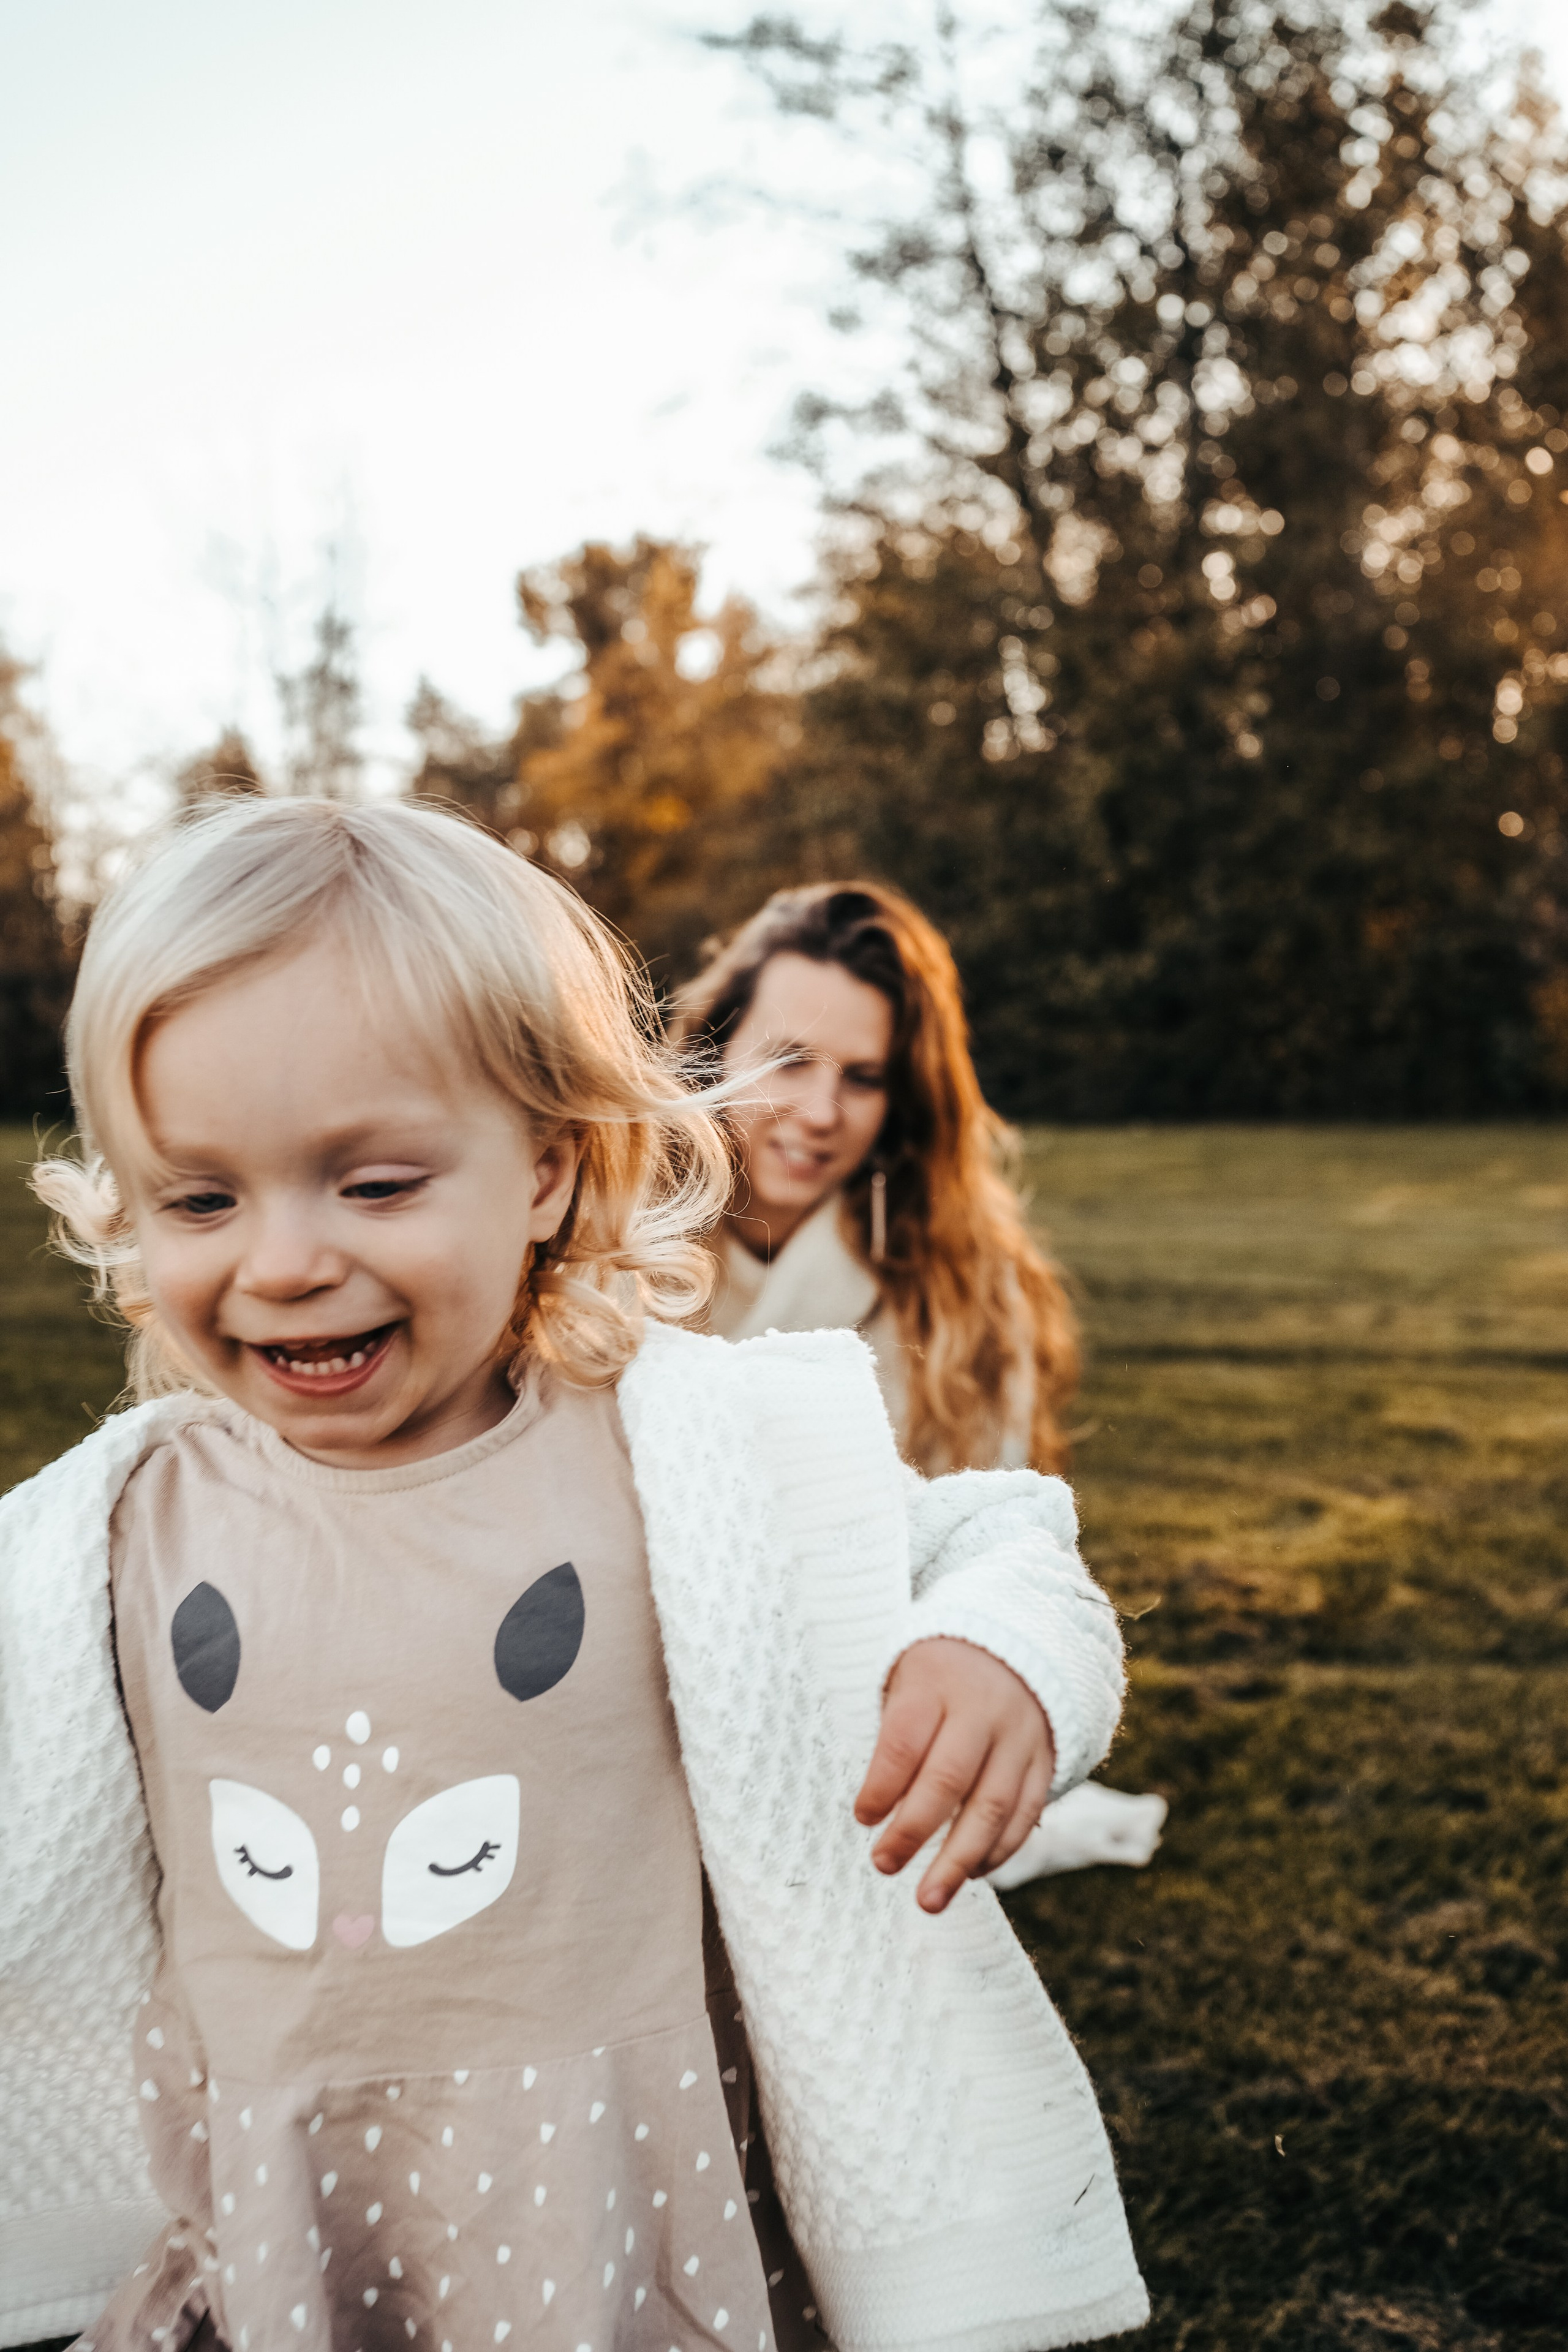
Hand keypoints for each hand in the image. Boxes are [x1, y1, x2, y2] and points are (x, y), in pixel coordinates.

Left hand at [854, 1637, 1055, 1912]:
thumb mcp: (909, 1682)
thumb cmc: (941, 1676)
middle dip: (913, 1831)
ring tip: (929, 1899)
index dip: (881, 1785)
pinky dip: (1000, 1849)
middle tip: (883, 1865)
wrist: (1018, 1643)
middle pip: (949, 1778)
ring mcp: (1020, 1737)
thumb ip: (895, 1739)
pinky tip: (972, 1873)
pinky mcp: (1045, 1760)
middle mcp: (984, 1710)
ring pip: (993, 1806)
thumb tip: (877, 1815)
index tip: (862, 1818)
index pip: (905, 1741)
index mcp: (938, 1683)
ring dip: (959, 1859)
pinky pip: (1027, 1813)